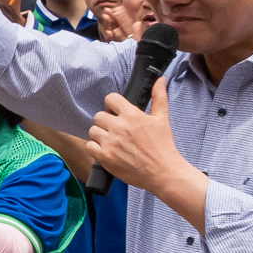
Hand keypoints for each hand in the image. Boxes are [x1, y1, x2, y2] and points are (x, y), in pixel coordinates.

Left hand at [87, 78, 192, 198]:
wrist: (163, 172)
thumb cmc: (163, 146)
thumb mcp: (162, 119)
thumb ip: (159, 97)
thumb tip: (160, 80)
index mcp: (132, 115)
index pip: (110, 99)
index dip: (112, 105)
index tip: (116, 112)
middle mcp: (119, 127)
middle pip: (98, 116)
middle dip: (106, 122)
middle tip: (115, 130)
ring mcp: (110, 143)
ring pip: (92, 131)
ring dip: (100, 135)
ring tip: (111, 141)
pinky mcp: (105, 157)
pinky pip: (89, 146)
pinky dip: (95, 148)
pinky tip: (106, 151)